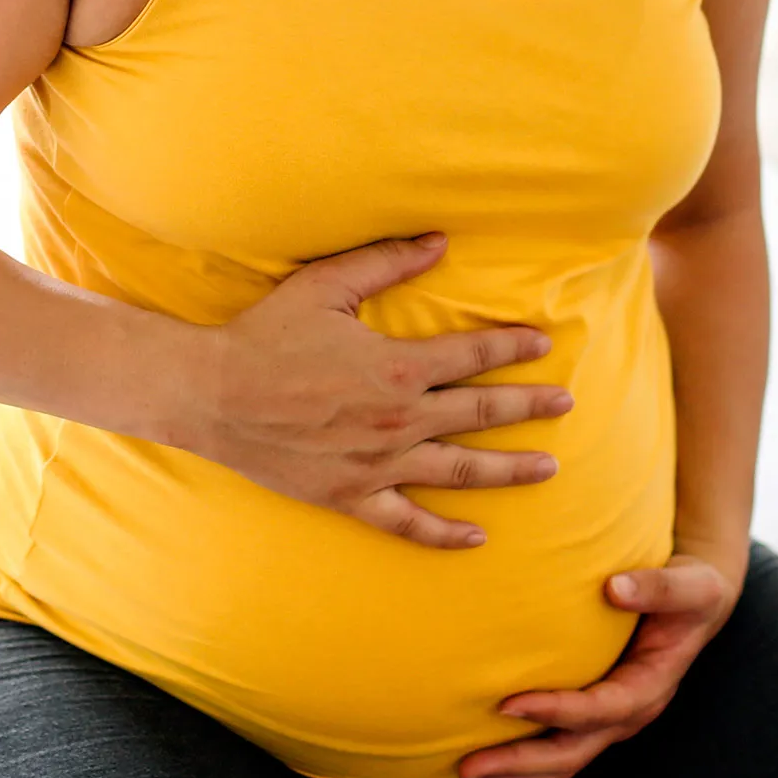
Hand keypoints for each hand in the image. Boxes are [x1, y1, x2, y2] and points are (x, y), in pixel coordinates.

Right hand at [186, 232, 574, 548]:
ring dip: (510, 469)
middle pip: (481, 413)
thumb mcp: (325, 286)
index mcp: (396, 367)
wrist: (211, 395)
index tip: (542, 344)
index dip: (512, 346)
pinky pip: (407, 522)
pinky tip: (477, 536)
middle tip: (567, 403)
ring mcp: (377, 466)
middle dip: (530, 407)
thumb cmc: (265, 337)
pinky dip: (445, 534)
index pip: (472, 355)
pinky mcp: (350, 497)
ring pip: (460, 470)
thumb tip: (439, 241)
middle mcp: (397, 421)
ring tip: (550, 469)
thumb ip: (386, 262)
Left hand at [457, 552, 739, 777]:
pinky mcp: (596, 718)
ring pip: (562, 762)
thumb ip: (656, 587)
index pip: (599, 709)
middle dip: (520, 763)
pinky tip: (491, 772)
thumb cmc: (692, 591)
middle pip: (572, 752)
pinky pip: (559, 750)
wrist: (698, 605)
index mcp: (650, 686)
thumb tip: (615, 588)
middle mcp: (630, 713)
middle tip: (469, 766)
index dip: (555, 711)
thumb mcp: (688, 585)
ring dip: (516, 774)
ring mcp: (612, 721)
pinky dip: (525, 766)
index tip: (506, 705)